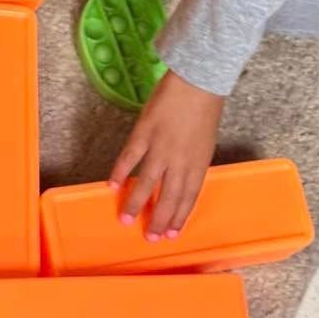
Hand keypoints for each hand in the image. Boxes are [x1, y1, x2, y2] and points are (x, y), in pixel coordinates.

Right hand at [109, 71, 224, 238]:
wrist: (198, 80)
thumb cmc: (206, 108)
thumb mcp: (206, 141)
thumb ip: (193, 161)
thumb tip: (181, 179)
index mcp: (199, 163)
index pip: (188, 198)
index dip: (179, 217)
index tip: (171, 234)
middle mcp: (180, 161)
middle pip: (168, 197)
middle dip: (159, 220)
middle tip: (149, 237)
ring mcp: (160, 148)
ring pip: (146, 184)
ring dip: (136, 204)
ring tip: (126, 221)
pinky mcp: (144, 133)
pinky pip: (130, 158)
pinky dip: (120, 173)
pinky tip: (112, 186)